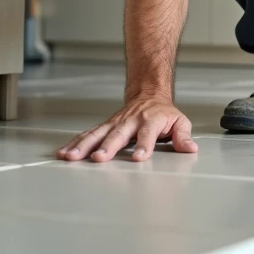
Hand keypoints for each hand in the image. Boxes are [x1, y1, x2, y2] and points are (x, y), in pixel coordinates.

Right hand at [55, 93, 196, 162]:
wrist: (149, 94)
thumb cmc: (164, 114)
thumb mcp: (180, 122)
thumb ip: (183, 136)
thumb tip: (190, 148)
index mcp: (151, 121)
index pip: (147, 134)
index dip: (144, 145)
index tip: (139, 157)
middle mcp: (130, 121)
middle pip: (118, 135)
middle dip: (108, 147)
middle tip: (99, 158)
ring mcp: (115, 123)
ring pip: (97, 134)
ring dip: (84, 146)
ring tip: (71, 157)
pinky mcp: (105, 126)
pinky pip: (88, 134)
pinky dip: (75, 143)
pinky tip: (64, 153)